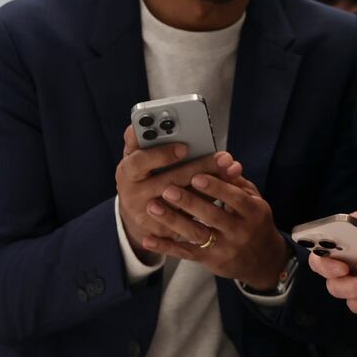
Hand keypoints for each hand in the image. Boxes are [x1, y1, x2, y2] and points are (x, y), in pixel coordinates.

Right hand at [114, 126, 229, 252]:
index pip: (140, 162)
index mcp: (126, 172)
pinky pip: (191, 217)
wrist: (138, 214)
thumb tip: (137, 126)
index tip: (184, 147)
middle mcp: (134, 196)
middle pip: (170, 182)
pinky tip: (228, 190)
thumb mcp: (136, 156)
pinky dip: (210, 202)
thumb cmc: (141, 175)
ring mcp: (149, 216)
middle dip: (199, 168)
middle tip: (223, 157)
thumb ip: (139, 140)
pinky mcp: (164, 231)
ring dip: (211, 186)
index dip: (161, 155)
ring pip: (184, 201)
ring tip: (230, 170)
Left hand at [140, 154, 291, 290]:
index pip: (235, 198)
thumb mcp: (255, 201)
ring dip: (173, 221)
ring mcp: (224, 248)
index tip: (196, 176)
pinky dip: (166, 246)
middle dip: (189, 202)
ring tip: (152, 207)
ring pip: (196, 234)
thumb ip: (237, 182)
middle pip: (212, 216)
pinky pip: (186, 253)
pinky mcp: (211, 261)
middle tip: (167, 188)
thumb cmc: (254, 221)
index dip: (216, 188)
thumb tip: (224, 160)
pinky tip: (148, 239)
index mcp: (254, 212)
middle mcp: (240, 231)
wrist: (264, 260)